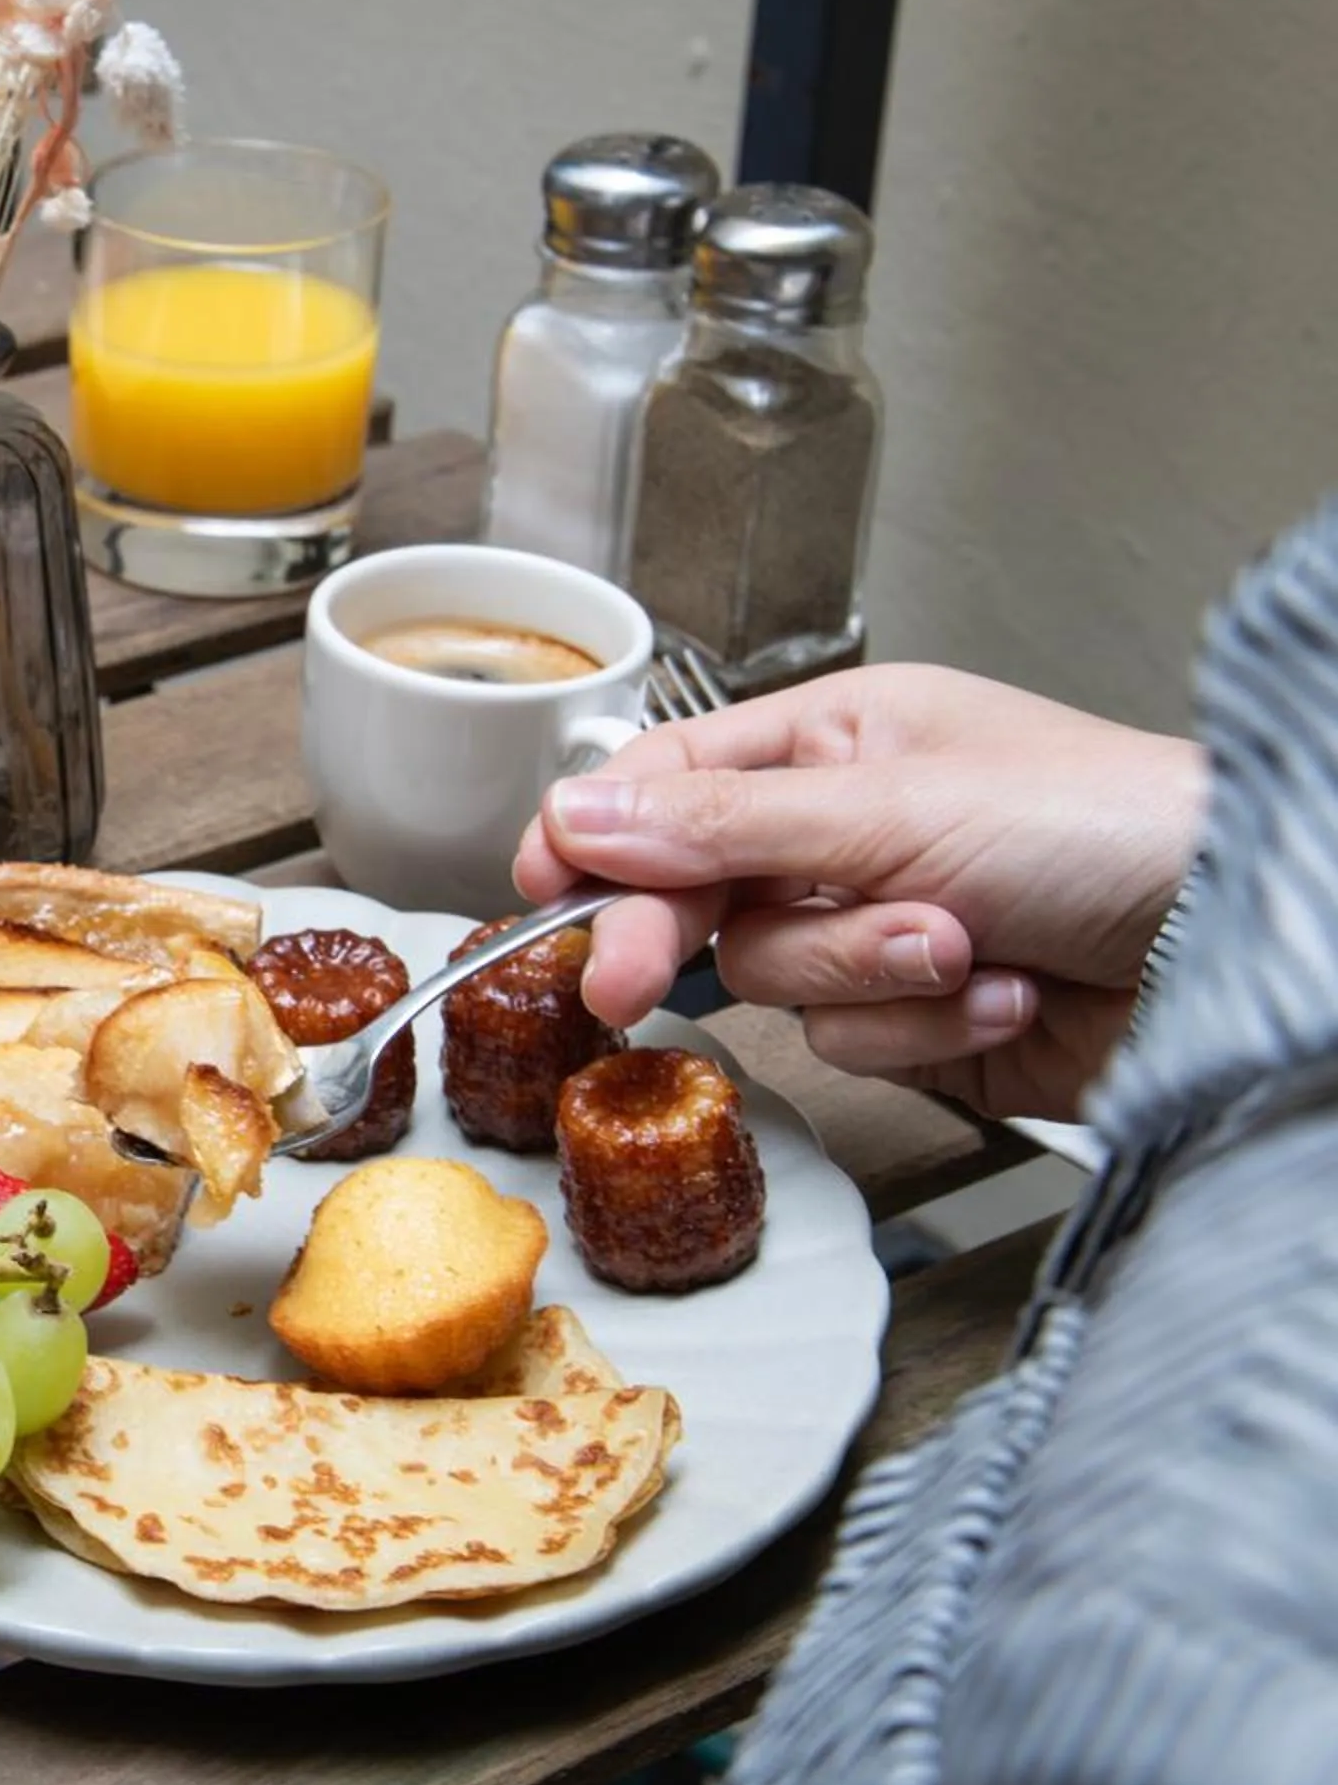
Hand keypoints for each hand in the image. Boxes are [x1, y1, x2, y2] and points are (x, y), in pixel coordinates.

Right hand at [513, 663, 1205, 1120]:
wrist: (1246, 946)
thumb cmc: (1108, 825)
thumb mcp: (890, 804)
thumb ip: (721, 824)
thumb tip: (578, 818)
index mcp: (837, 741)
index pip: (670, 784)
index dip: (595, 837)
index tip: (538, 889)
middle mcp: (849, 833)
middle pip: (701, 894)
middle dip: (688, 934)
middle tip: (629, 985)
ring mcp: (883, 932)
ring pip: (776, 980)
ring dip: (865, 973)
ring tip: (960, 943)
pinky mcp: (922, 1024)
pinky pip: (851, 1043)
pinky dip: (924, 1029)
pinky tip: (1005, 988)